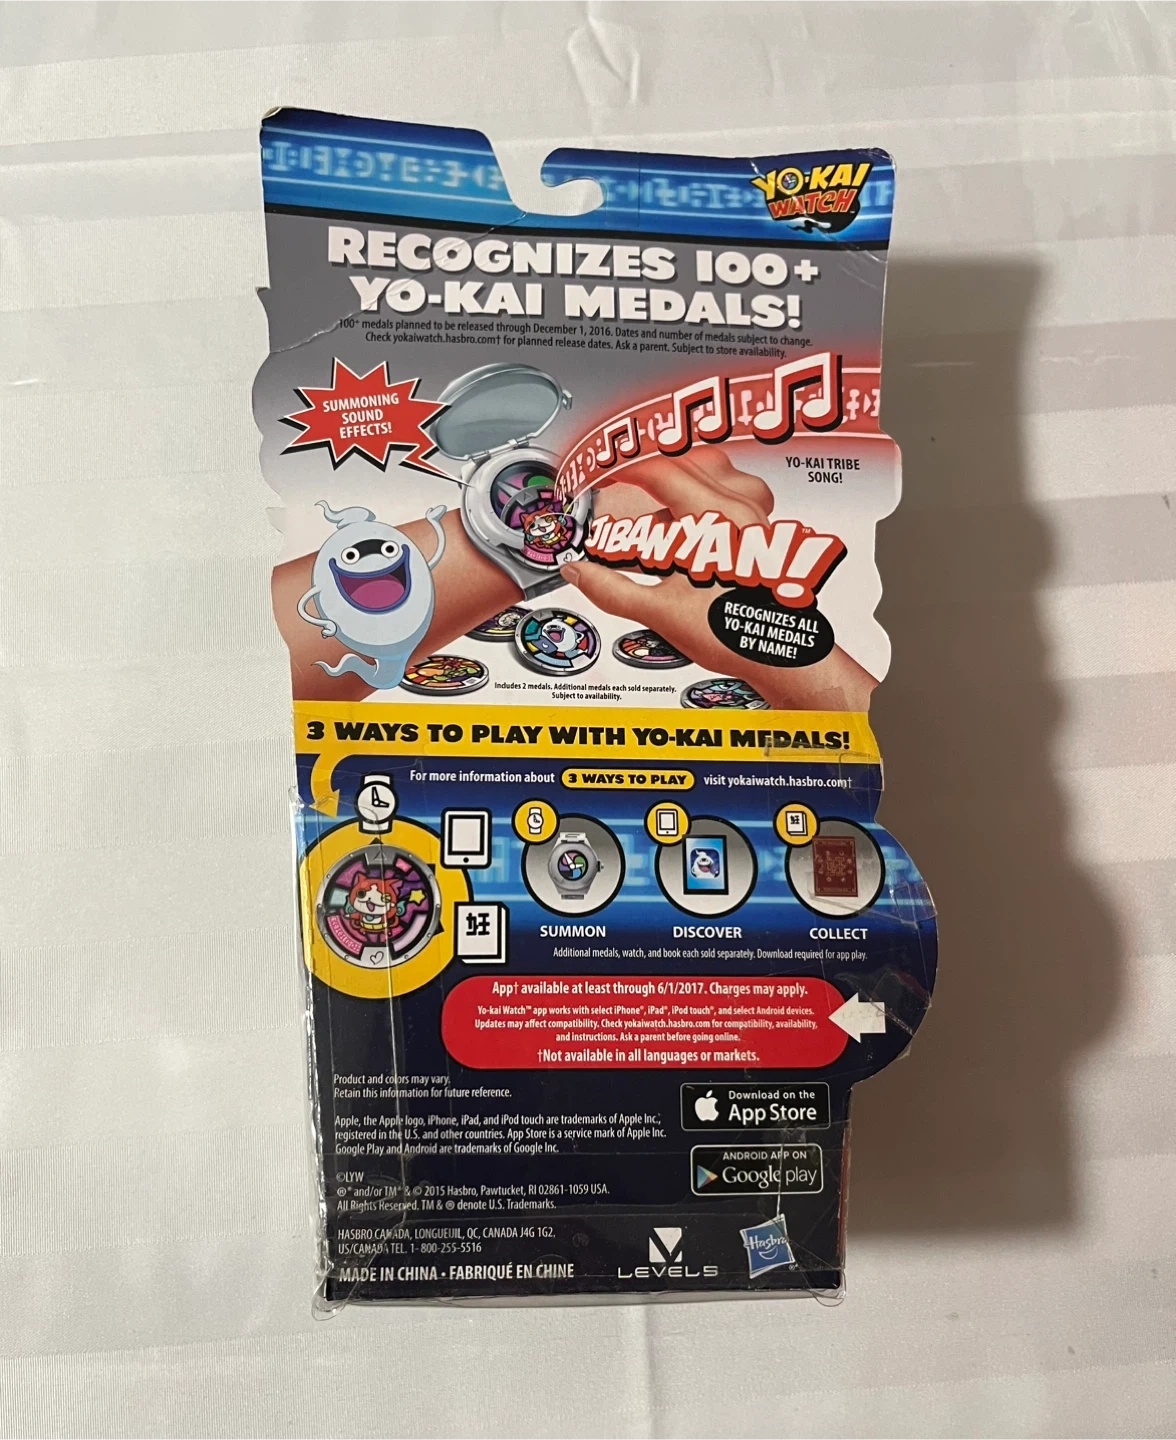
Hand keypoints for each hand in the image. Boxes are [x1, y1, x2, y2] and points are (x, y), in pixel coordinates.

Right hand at [560, 446, 875, 711]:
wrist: (781, 657)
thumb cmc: (735, 635)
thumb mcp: (660, 613)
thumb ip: (612, 589)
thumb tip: (580, 573)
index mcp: (712, 519)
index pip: (661, 471)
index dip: (625, 468)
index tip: (604, 473)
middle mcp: (740, 510)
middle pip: (687, 465)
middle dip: (649, 479)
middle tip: (625, 493)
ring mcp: (757, 520)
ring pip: (716, 475)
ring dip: (682, 486)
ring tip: (659, 516)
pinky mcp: (765, 534)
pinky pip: (736, 496)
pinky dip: (708, 501)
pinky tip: (694, 529)